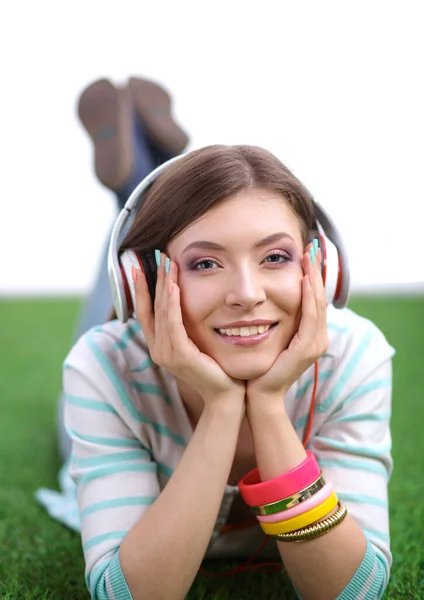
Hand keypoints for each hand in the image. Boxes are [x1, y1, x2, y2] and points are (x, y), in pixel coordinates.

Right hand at [132, 253, 245, 405]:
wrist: (226, 394)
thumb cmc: (216, 367)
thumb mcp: (197, 342)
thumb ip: (187, 325)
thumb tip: (184, 300)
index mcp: (160, 346)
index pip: (145, 312)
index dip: (140, 289)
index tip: (138, 267)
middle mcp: (158, 349)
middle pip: (152, 307)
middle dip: (154, 279)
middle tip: (157, 255)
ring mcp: (166, 353)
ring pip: (162, 312)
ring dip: (164, 285)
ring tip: (166, 263)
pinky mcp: (180, 356)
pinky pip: (173, 324)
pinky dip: (172, 304)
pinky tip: (174, 287)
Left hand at [246, 243, 328, 401]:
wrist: (260, 394)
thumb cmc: (261, 366)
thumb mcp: (271, 336)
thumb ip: (274, 319)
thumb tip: (264, 297)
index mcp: (310, 333)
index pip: (314, 298)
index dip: (312, 275)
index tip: (305, 252)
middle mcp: (318, 337)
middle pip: (320, 297)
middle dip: (316, 270)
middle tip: (311, 246)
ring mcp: (315, 344)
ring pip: (318, 303)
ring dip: (314, 278)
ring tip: (309, 256)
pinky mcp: (306, 349)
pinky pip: (310, 317)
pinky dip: (309, 297)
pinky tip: (305, 280)